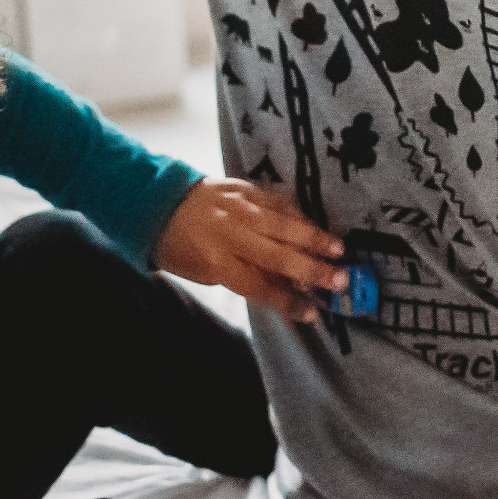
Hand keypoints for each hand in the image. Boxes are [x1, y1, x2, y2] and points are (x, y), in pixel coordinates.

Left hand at [154, 178, 347, 322]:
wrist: (157, 202)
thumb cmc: (180, 248)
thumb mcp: (205, 273)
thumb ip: (245, 278)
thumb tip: (287, 287)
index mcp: (214, 260)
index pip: (258, 285)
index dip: (286, 300)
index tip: (312, 313)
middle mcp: (228, 232)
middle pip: (276, 254)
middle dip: (311, 269)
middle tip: (341, 280)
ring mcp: (237, 206)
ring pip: (282, 223)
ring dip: (313, 237)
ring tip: (338, 249)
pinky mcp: (243, 186)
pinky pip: (276, 200)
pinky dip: (297, 213)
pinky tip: (314, 224)